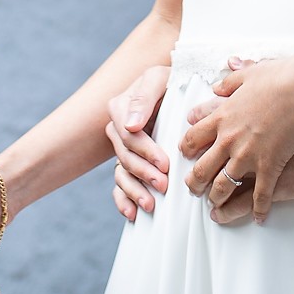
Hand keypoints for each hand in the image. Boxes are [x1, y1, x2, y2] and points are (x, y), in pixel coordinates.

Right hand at [106, 64, 171, 220]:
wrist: (175, 89)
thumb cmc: (170, 81)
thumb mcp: (158, 79)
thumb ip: (144, 97)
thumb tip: (131, 125)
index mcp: (121, 107)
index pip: (129, 135)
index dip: (146, 151)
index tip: (165, 163)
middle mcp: (117, 128)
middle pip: (125, 156)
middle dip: (144, 173)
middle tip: (164, 185)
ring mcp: (122, 147)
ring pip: (121, 173)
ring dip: (134, 191)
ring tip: (151, 205)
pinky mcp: (128, 161)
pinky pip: (118, 184)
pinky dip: (123, 200)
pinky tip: (132, 214)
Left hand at [178, 57, 293, 220]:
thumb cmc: (277, 78)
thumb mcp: (248, 75)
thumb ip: (229, 82)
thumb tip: (218, 86)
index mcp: (222, 117)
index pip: (192, 138)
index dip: (186, 149)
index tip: (185, 155)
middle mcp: (228, 140)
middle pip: (201, 168)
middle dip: (195, 183)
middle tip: (194, 189)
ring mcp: (247, 156)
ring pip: (222, 186)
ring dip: (216, 198)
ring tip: (215, 206)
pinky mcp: (268, 167)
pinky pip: (259, 196)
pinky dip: (259, 209)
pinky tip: (259, 217)